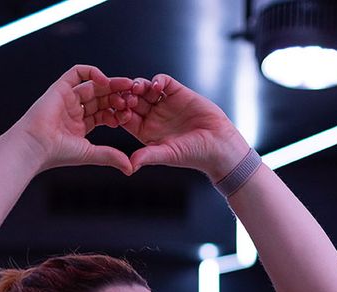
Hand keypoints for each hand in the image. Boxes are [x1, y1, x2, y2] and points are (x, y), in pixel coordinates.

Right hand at [11, 65, 135, 174]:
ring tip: (126, 86)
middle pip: (101, 98)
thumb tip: (130, 168)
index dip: (118, 112)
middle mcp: (74, 111)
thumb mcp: (90, 154)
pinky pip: (77, 72)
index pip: (104, 114)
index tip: (130, 114)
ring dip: (111, 84)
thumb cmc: (58, 153)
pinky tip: (105, 80)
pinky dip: (92, 72)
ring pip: (93, 85)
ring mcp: (67, 98)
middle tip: (132, 97)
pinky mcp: (60, 88)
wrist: (36, 146)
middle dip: (117, 97)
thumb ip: (111, 156)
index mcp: (80, 126)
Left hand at [119, 75, 248, 175]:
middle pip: (133, 101)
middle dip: (127, 97)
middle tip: (125, 97)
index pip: (126, 119)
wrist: (218, 143)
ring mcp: (164, 103)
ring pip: (144, 89)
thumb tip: (129, 166)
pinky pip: (163, 81)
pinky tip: (157, 86)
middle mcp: (152, 117)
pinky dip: (157, 80)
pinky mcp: (177, 92)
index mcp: (145, 132)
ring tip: (138, 88)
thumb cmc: (193, 154)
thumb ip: (148, 156)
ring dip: (139, 86)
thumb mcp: (168, 154)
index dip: (120, 114)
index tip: (119, 113)